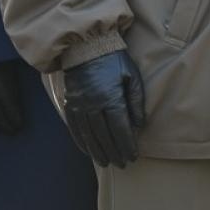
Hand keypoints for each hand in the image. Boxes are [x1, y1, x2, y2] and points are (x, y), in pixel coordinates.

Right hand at [61, 49, 145, 166]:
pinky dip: (81, 141)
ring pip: (88, 134)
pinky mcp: (70, 103)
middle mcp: (93, 103)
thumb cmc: (114, 60)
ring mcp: (79, 104)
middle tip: (122, 164)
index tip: (133, 156)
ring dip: (97, 151)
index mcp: (111, 97)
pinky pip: (74, 127)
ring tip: (105, 162)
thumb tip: (139, 126)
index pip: (120, 128)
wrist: (87, 46)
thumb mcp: (132, 77)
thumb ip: (136, 102)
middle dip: (114, 152)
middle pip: (104, 135)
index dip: (127, 145)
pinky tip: (88, 151)